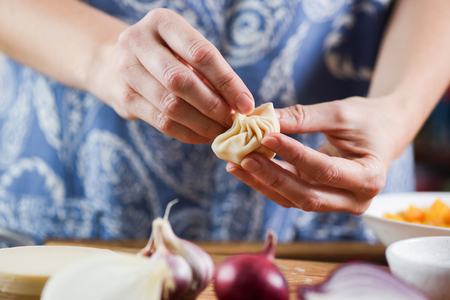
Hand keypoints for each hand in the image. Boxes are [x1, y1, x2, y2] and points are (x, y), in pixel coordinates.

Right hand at [90, 8, 253, 143]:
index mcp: (162, 22)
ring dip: (202, 124)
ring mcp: (126, 70)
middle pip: (182, 81)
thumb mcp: (184, 50)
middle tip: (233, 120)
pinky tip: (204, 136)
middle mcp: (138, 41)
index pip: (201, 53)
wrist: (114, 61)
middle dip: (213, 105)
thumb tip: (240, 103)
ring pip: (171, 106)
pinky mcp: (124, 97)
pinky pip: (161, 122)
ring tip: (221, 131)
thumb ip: (209, 71)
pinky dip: (188, 133)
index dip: (227, 82)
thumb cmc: (165, 55)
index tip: (246, 104)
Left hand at [226, 96, 404, 213]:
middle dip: (273, 177)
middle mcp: (355, 200)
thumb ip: (304, 118)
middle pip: (307, 195)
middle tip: (244, 158)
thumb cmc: (368, 119)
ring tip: (236, 164)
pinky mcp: (320, 197)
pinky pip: (291, 194)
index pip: (324, 170)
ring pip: (294, 199)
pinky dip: (268, 181)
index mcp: (369, 178)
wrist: (383, 132)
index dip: (294, 154)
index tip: (266, 135)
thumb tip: (264, 118)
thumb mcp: (340, 113)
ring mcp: (337, 203)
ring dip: (264, 183)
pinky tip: (246, 168)